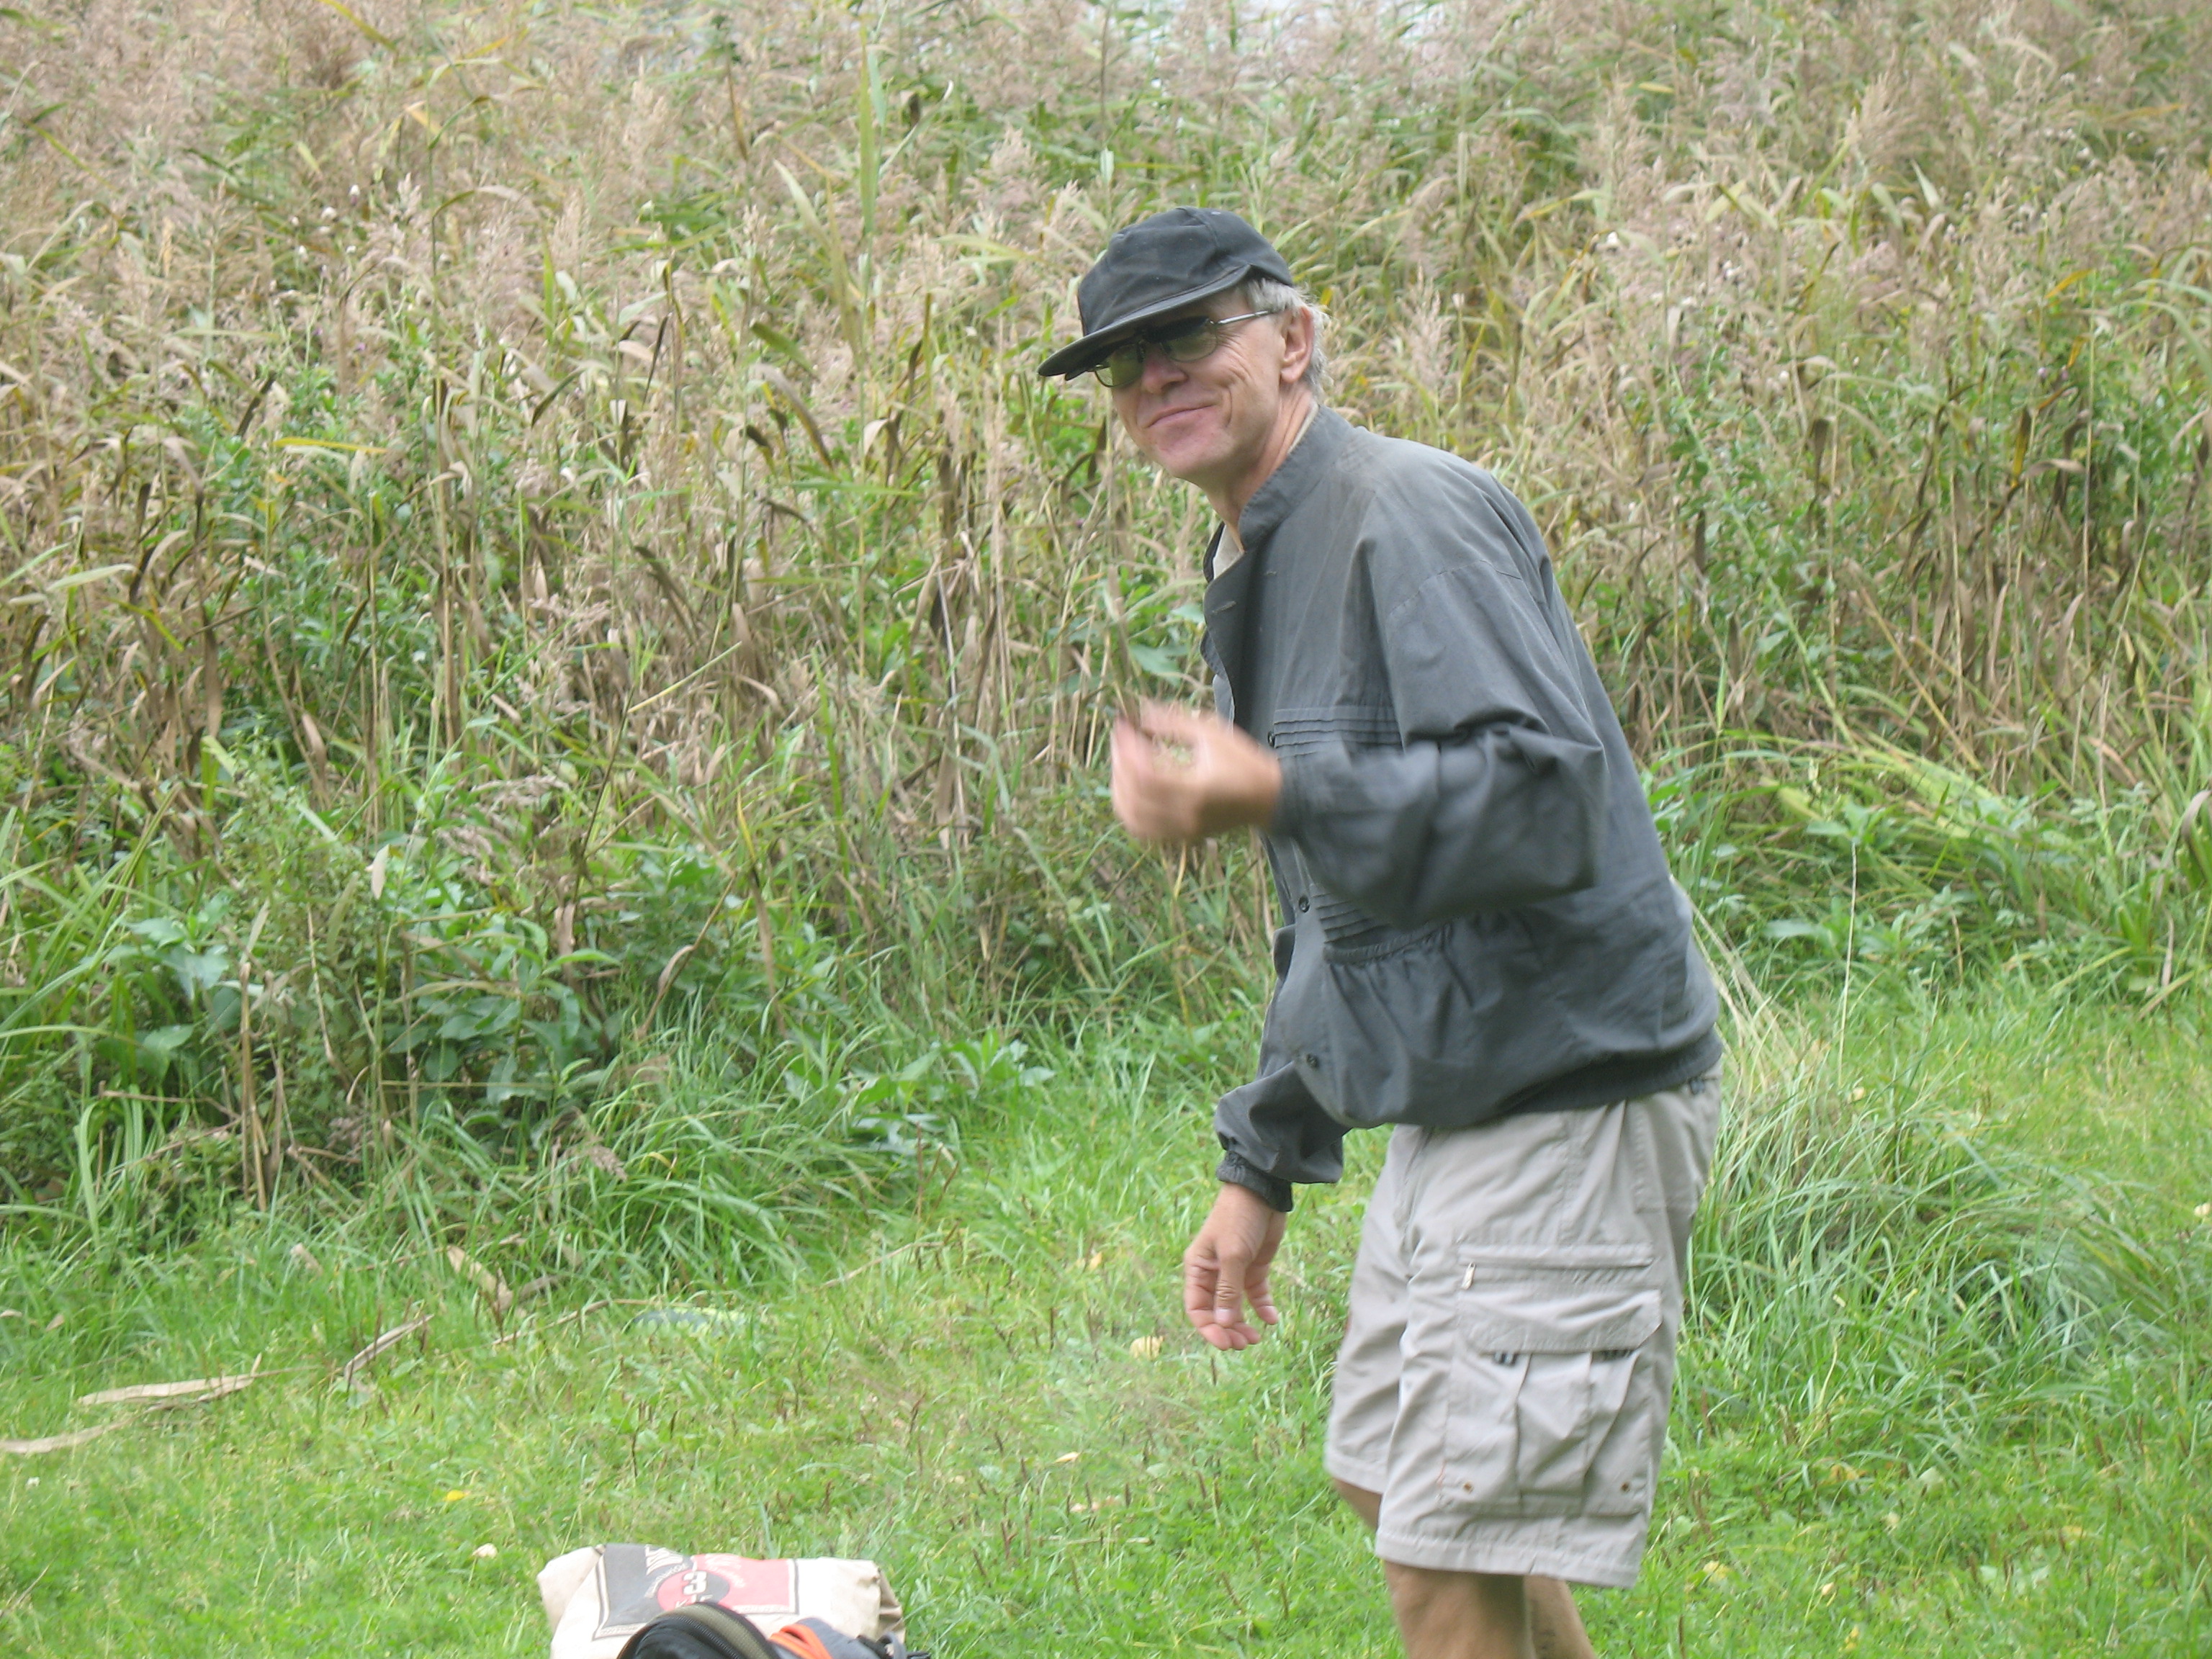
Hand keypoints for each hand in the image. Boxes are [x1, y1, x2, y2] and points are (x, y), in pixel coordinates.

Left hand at [1110, 702, 1281, 842]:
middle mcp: (1186, 815)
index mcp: (1195, 790)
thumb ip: (1174, 723)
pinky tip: (1129, 789)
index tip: (1123, 726)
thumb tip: (1140, 712)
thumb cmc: (1245, 761)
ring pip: (1132, 818)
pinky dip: (1129, 810)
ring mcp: (1182, 830)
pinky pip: (1143, 830)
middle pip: (1133, 797)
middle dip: (1118, 765)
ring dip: (1119, 789)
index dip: (1127, 749)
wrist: (1270, 797)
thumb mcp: (1212, 733)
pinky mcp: (1182, 836)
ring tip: (1121, 763)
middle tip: (1119, 740)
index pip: (1145, 774)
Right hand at [1184, 1183, 1287, 1349]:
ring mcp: (1235, 1271)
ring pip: (1236, 1307)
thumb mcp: (1233, 1255)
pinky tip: (1272, 1319)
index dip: (1209, 1328)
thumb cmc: (1238, 1219)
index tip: (1225, 1344)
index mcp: (1199, 1268)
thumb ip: (1228, 1291)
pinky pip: (1256, 1294)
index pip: (1197, 1307)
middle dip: (1228, 1330)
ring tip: (1256, 1338)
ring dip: (1243, 1324)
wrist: (1262, 1192)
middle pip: (1217, 1311)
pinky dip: (1262, 1308)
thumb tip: (1223, 1324)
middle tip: (1245, 1344)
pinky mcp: (1255, 1267)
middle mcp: (1214, 1273)